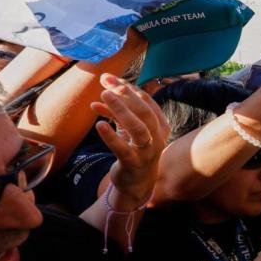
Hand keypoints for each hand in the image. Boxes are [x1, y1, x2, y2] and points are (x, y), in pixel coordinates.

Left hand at [90, 73, 169, 205]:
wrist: (137, 182)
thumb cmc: (134, 150)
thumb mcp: (127, 128)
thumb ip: (117, 111)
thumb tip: (102, 92)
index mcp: (160, 126)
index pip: (146, 101)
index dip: (128, 87)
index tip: (110, 78)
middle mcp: (157, 138)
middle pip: (144, 111)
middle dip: (125, 94)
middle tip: (106, 83)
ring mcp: (147, 152)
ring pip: (138, 128)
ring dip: (121, 110)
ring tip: (104, 95)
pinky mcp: (133, 164)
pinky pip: (123, 149)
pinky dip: (111, 136)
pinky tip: (99, 124)